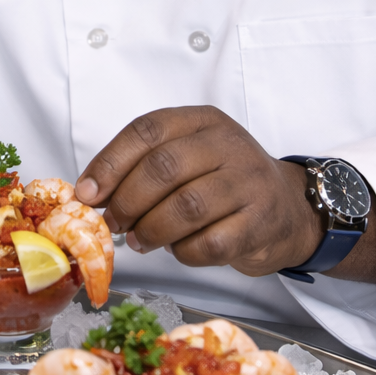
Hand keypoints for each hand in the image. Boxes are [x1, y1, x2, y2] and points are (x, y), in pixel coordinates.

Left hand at [74, 106, 322, 275]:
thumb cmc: (223, 182)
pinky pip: (209, 243)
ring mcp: (249, 183)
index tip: (87, 193)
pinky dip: (183, 252)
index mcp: (203, 121)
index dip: (110, 163)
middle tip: (112, 223)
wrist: (288, 208)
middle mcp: (229, 145)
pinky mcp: (260, 224)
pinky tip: (178, 250)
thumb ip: (141, 167)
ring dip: (151, 230)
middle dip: (127, 200)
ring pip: (186, 207)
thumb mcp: (187, 158)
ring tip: (138, 240)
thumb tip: (90, 194)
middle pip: (164, 168)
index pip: (148, 130)